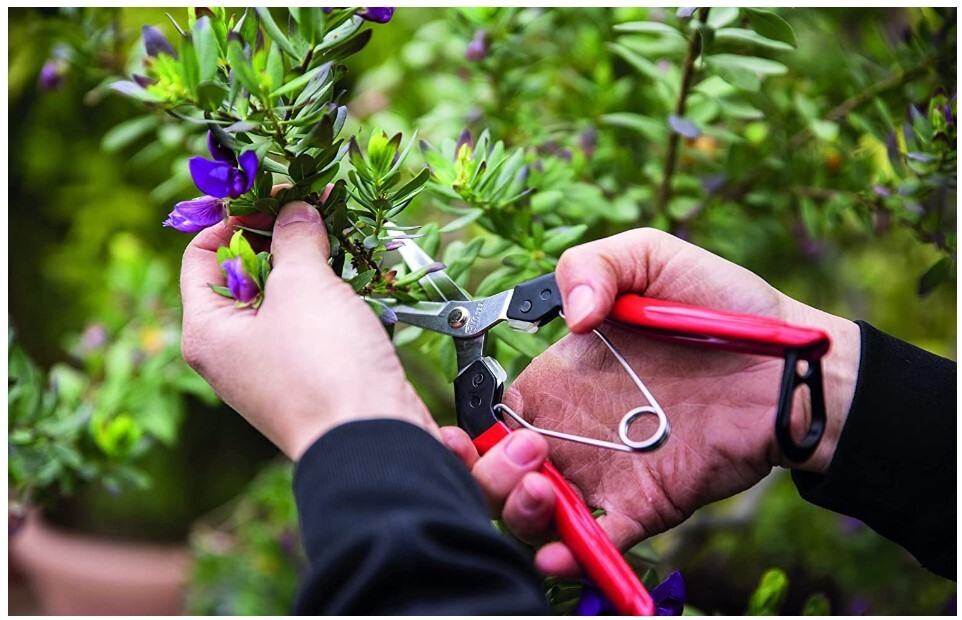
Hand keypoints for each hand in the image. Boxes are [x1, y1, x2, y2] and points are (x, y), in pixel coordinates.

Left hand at [180, 200, 436, 459]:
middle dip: (281, 235)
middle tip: (314, 204)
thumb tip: (296, 210)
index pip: (202, 254)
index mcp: (207, 330)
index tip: (274, 192)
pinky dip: (332, 294)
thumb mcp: (303, 287)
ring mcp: (274, 365)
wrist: (374, 439)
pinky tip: (358, 270)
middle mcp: (233, 350)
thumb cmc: (322, 365)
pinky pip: (315, 321)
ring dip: (312, 262)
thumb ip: (295, 238)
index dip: (234, 217)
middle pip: (246, 273)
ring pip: (287, 296)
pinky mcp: (314, 374)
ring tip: (340, 229)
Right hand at [444, 228, 859, 576]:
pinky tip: (563, 554)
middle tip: (530, 457)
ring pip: (540, 516)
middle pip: (503, 474)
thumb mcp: (649, 257)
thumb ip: (593, 265)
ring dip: (523, 516)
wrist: (789, 360)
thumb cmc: (720, 304)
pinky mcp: (647, 505)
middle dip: (491, 477)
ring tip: (543, 494)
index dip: (470, 432)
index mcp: (560, 380)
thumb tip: (568, 322)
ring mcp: (608, 473)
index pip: (495, 417)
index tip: (462, 437)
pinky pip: (600, 542)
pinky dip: (574, 558)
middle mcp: (573, 432)